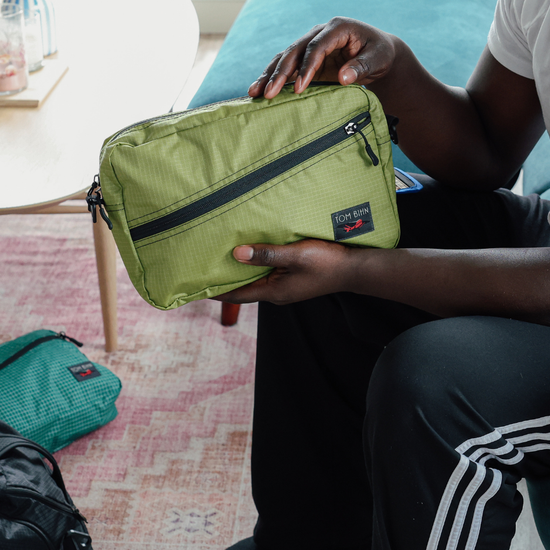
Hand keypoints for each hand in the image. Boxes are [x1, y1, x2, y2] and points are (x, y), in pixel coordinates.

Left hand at [215, 239, 357, 305]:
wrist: (354, 269)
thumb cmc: (327, 263)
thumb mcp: (295, 255)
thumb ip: (266, 254)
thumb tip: (237, 254)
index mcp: (274, 292)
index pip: (236, 296)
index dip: (215, 292)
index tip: (195, 287)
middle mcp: (277, 293)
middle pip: (243, 289)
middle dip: (224, 280)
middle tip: (203, 268)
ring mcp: (285, 288)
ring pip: (255, 281)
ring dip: (240, 272)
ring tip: (221, 259)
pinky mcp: (293, 280)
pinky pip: (267, 275)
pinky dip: (255, 267)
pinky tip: (251, 255)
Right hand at [247, 18, 402, 99]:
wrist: (378, 52)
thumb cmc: (380, 53)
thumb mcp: (378, 59)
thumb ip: (361, 67)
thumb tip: (344, 78)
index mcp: (337, 27)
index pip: (316, 47)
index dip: (306, 67)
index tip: (299, 88)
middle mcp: (319, 32)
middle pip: (295, 51)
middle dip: (280, 73)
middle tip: (269, 93)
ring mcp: (311, 44)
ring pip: (285, 57)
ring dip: (270, 74)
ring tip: (254, 92)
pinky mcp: (307, 58)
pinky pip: (287, 66)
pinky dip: (274, 77)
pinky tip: (260, 89)